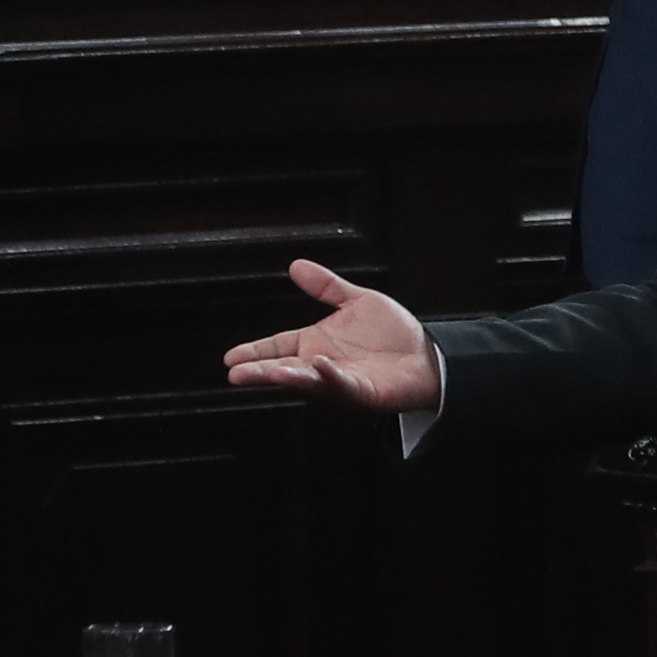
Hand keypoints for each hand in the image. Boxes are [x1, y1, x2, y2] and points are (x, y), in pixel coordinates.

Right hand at [226, 256, 439, 411]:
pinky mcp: (362, 390)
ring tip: (271, 372)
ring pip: (309, 381)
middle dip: (259, 371)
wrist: (426, 354)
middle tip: (236, 374)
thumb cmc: (393, 334)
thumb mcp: (356, 301)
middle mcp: (322, 364)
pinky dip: (330, 375)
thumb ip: (326, 286)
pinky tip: (319, 364)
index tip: (231, 357)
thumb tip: (297, 266)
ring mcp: (340, 379)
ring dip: (290, 376)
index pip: (278, 346)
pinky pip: (342, 384)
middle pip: (284, 368)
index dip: (255, 351)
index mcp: (316, 343)